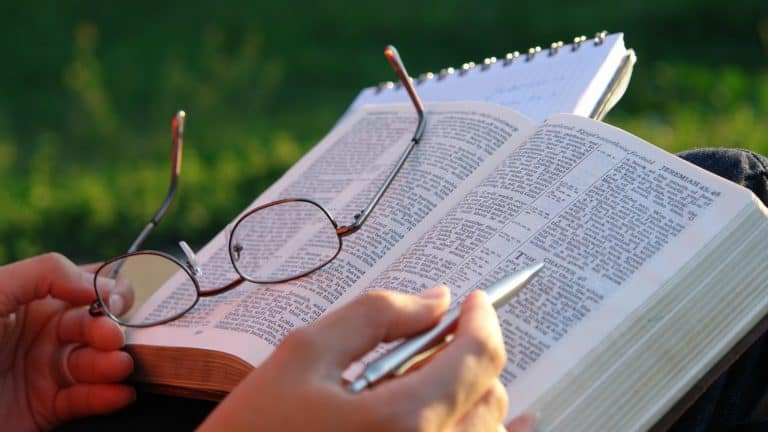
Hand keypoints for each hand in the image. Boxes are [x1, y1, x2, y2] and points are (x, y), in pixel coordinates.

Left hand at [0, 253, 134, 430]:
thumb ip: (45, 273)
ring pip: (96, 363)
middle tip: (112, 338)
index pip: (86, 286)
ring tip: (117, 367)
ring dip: (113, 364)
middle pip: (96, 326)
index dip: (109, 291)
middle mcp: (43, 333)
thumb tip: (98, 283)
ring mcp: (46, 371)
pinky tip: (117, 393)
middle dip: (110, 330)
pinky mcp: (47, 408)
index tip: (115, 300)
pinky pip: (85, 401)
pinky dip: (105, 398)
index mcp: (32, 300)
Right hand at [200, 286, 535, 430]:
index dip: (481, 317)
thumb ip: (376, 315)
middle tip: (436, 334)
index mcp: (402, 421)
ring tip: (424, 376)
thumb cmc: (255, 431)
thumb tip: (435, 300)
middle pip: (489, 394)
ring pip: (487, 431)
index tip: (473, 299)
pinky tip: (485, 416)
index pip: (479, 357)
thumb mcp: (304, 354)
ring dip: (470, 394)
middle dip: (470, 352)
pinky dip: (482, 430)